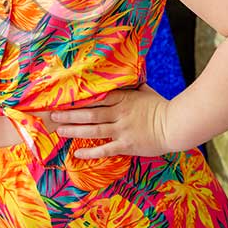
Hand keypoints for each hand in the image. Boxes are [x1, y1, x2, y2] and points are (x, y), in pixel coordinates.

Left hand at [50, 83, 170, 158]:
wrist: (176, 125)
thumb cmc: (162, 106)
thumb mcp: (146, 91)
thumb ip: (133, 85)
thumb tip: (128, 74)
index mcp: (123, 98)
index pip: (96, 97)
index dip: (79, 98)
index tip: (63, 99)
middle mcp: (119, 113)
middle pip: (90, 113)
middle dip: (69, 114)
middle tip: (52, 115)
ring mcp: (122, 130)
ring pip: (93, 130)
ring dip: (74, 130)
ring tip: (59, 130)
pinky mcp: (127, 145)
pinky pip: (105, 149)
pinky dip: (90, 152)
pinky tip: (77, 153)